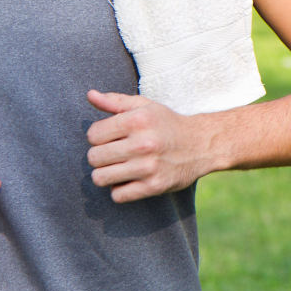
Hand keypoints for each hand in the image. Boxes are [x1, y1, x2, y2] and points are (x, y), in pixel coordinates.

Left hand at [86, 90, 217, 202]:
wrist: (200, 145)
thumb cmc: (166, 123)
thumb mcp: (143, 106)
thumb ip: (114, 101)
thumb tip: (90, 95)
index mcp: (137, 121)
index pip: (93, 135)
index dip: (96, 136)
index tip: (107, 137)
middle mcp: (143, 144)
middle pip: (94, 158)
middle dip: (98, 156)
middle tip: (110, 154)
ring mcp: (148, 167)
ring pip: (101, 178)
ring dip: (103, 174)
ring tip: (113, 168)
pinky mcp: (154, 186)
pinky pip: (118, 195)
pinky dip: (118, 190)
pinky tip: (126, 180)